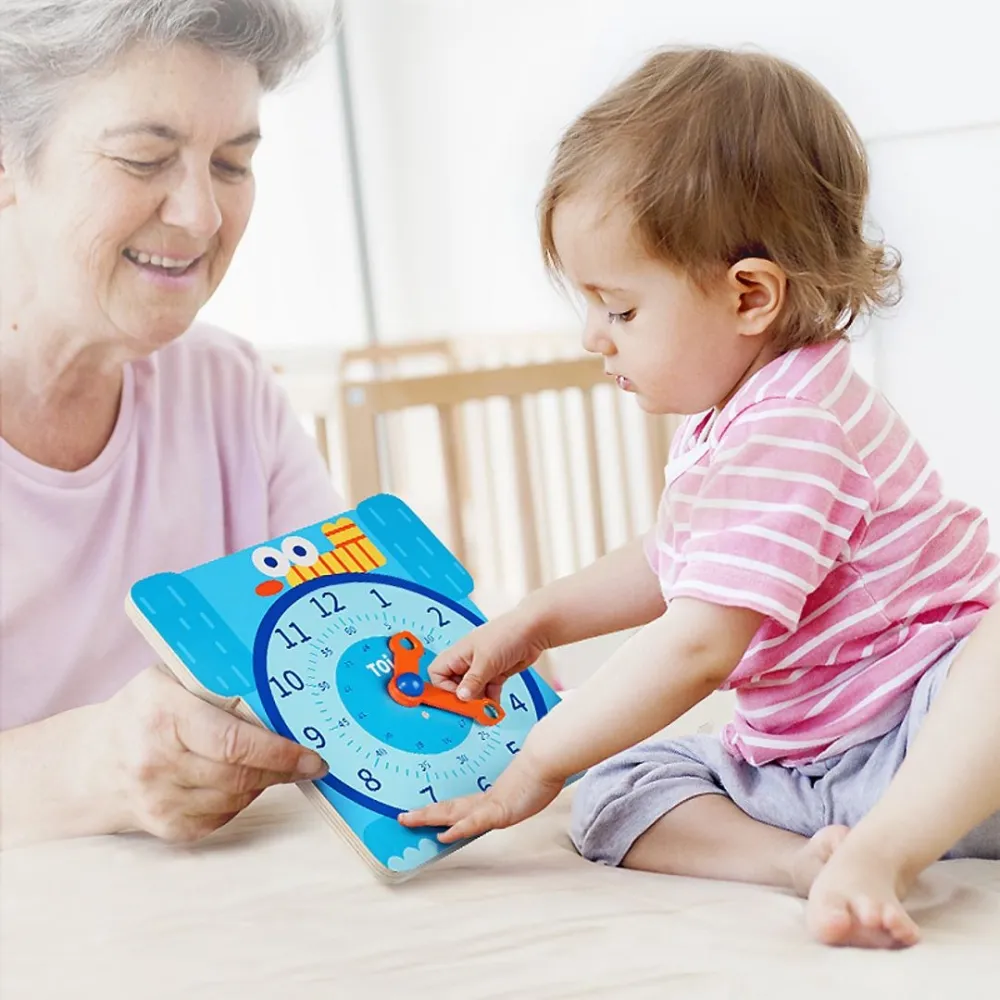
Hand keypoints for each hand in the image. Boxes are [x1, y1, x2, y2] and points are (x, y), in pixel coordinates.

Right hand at [97, 666, 327, 842]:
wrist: (92, 761)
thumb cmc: (145, 710)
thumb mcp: (174, 678)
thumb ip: (221, 682)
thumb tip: (281, 693)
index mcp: (162, 715)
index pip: (234, 742)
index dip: (279, 752)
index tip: (311, 756)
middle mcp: (155, 762)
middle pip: (239, 775)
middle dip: (282, 769)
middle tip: (308, 762)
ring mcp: (158, 801)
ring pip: (236, 799)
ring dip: (264, 783)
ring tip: (274, 765)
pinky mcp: (166, 828)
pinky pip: (223, 817)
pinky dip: (241, 799)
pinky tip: (241, 781)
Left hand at [398, 749, 564, 842]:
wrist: (546, 757)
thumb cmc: (539, 772)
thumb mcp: (523, 788)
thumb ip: (515, 792)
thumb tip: (516, 790)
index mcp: (488, 798)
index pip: (456, 806)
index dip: (437, 810)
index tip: (422, 813)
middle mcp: (483, 801)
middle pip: (447, 808)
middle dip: (423, 814)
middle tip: (401, 817)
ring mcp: (489, 806)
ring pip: (452, 813)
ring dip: (429, 817)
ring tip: (408, 821)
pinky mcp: (499, 810)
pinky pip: (474, 822)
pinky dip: (458, 830)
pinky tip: (444, 835)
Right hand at [428, 603, 548, 701]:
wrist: (534, 630)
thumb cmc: (506, 635)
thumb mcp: (486, 661)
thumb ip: (472, 682)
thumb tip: (461, 698)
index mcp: (458, 654)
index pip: (437, 673)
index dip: (442, 688)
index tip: (456, 699)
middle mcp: (467, 661)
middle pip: (454, 685)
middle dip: (462, 699)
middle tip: (471, 710)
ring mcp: (482, 667)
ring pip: (472, 690)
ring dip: (478, 702)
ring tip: (486, 710)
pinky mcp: (496, 673)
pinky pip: (487, 690)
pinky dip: (490, 699)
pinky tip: (495, 707)